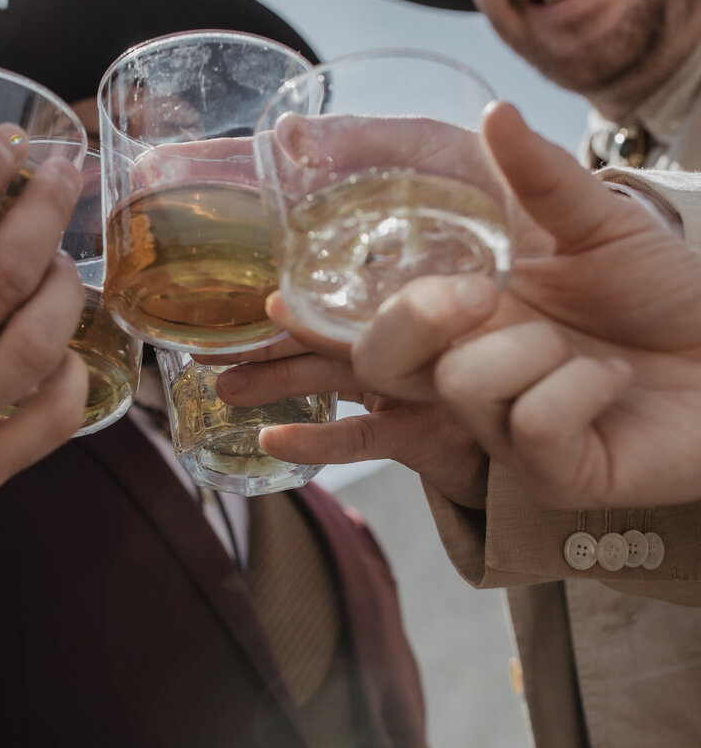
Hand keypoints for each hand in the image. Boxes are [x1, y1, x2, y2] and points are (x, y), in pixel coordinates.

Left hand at [212, 306, 490, 508]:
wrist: (542, 448)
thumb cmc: (481, 395)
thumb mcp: (430, 356)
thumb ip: (387, 327)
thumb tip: (305, 311)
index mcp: (406, 317)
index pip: (335, 304)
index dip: (286, 301)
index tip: (236, 299)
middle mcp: (410, 343)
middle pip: (324, 333)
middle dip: (265, 339)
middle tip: (206, 343)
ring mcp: (418, 383)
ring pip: (333, 374)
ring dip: (275, 380)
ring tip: (222, 386)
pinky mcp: (424, 429)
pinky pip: (362, 437)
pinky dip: (316, 439)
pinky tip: (273, 441)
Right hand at [350, 104, 700, 507]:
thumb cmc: (664, 295)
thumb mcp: (599, 220)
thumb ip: (540, 175)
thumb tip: (492, 112)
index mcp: (464, 322)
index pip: (369, 328)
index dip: (314, 326)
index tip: (270, 303)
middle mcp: (469, 381)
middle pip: (381, 366)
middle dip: (414, 321)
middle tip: (474, 294)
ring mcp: (506, 434)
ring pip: (467, 384)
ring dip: (535, 351)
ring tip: (591, 352)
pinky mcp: (554, 475)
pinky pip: (533, 425)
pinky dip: (580, 389)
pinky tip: (615, 383)